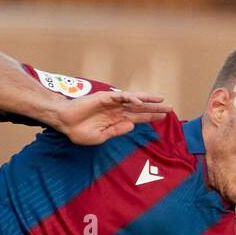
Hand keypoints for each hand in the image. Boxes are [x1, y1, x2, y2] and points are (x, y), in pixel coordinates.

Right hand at [54, 90, 172, 144]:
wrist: (64, 123)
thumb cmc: (79, 131)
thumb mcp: (101, 137)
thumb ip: (116, 131)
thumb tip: (132, 125)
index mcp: (116, 120)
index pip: (138, 118)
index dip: (151, 117)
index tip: (165, 118)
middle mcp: (116, 110)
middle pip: (140, 108)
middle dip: (155, 108)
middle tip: (171, 108)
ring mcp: (111, 103)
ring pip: (133, 100)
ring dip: (147, 99)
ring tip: (161, 100)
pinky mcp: (104, 98)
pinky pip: (120, 97)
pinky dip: (130, 98)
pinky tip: (140, 101)